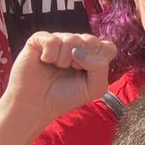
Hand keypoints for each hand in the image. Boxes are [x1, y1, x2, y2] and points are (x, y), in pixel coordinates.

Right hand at [2, 33, 116, 130]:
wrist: (37, 104)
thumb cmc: (66, 96)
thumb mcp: (94, 88)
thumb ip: (100, 67)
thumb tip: (79, 50)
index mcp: (93, 54)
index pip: (108, 47)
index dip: (99, 61)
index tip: (87, 73)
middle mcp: (77, 44)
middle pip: (92, 40)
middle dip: (83, 61)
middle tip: (72, 70)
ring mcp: (59, 40)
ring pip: (72, 39)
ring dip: (64, 60)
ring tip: (57, 68)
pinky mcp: (40, 40)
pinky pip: (52, 40)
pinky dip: (49, 56)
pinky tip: (44, 61)